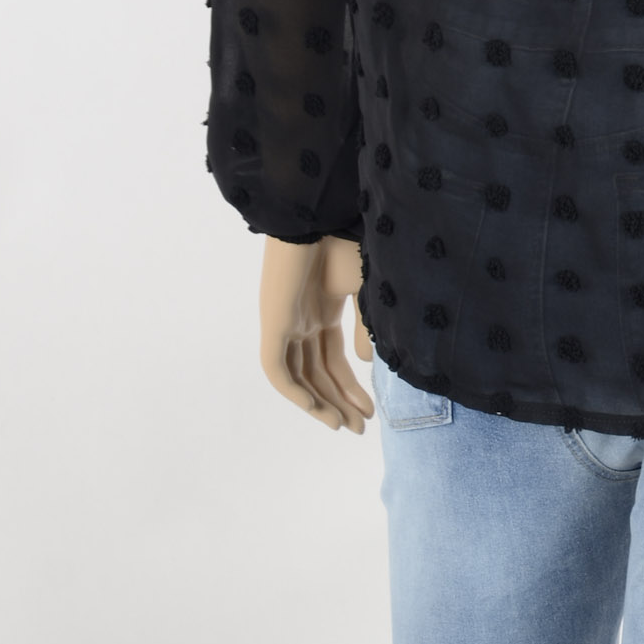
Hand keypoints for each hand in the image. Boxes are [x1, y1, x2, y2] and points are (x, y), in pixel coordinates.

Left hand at [258, 234, 376, 431]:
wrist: (321, 214)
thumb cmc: (346, 243)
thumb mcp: (365, 291)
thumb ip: (365, 328)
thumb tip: (367, 364)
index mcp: (323, 310)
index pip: (334, 361)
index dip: (351, 387)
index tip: (371, 411)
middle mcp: (302, 320)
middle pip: (318, 373)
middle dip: (338, 402)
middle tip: (359, 429)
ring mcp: (286, 323)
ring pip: (298, 377)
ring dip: (319, 404)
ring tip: (341, 426)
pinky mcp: (272, 323)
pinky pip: (277, 368)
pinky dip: (293, 390)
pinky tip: (313, 408)